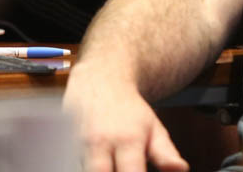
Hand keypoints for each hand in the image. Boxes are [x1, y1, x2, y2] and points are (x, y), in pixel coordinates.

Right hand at [63, 65, 187, 171]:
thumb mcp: (153, 128)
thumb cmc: (128, 110)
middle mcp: (98, 144)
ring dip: (96, 169)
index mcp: (127, 141)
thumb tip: (181, 170)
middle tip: (124, 169)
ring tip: (112, 162)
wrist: (99, 79)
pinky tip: (98, 162)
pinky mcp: (61, 147)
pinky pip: (70, 164)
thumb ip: (165, 153)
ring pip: (83, 169)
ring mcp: (75, 146)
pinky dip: (85, 165)